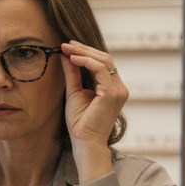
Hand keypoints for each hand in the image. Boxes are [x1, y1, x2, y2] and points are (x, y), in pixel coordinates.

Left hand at [59, 40, 127, 183]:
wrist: (84, 142)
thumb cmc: (80, 122)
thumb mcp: (74, 92)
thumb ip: (73, 73)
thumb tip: (66, 55)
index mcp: (112, 88)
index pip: (102, 63)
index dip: (85, 52)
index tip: (68, 46)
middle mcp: (119, 87)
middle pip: (104, 58)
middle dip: (84, 49)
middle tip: (66, 43)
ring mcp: (118, 90)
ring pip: (104, 61)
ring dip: (83, 52)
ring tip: (66, 48)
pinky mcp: (112, 93)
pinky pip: (100, 70)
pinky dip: (86, 61)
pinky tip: (73, 58)